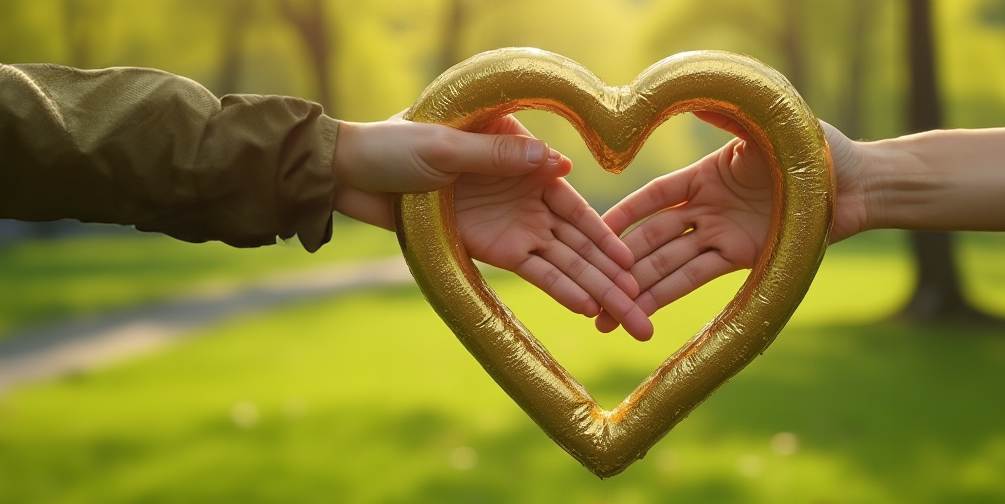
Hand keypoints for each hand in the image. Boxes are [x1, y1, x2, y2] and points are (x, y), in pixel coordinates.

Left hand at [334, 113, 653, 340]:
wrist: (357, 173)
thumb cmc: (401, 143)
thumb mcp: (448, 143)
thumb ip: (500, 157)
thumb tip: (559, 164)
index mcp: (525, 160)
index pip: (576, 205)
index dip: (607, 236)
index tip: (636, 262)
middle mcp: (529, 196)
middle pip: (581, 243)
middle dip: (615, 278)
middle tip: (646, 313)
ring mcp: (513, 226)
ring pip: (566, 264)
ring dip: (597, 292)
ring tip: (631, 319)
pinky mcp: (492, 249)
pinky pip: (535, 273)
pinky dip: (560, 289)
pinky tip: (587, 308)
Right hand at [594, 112, 870, 332]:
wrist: (856, 184)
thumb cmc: (813, 150)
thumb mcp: (765, 129)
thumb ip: (726, 118)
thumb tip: (695, 97)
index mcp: (706, 174)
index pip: (655, 197)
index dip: (625, 214)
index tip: (593, 229)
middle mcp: (708, 208)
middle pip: (652, 237)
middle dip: (618, 262)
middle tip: (585, 284)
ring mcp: (721, 235)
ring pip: (667, 263)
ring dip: (636, 287)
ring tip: (604, 312)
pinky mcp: (740, 258)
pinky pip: (695, 277)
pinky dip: (667, 294)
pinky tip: (640, 311)